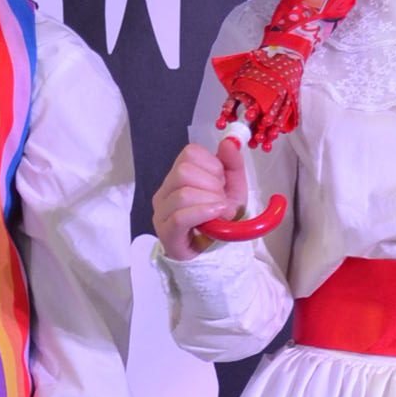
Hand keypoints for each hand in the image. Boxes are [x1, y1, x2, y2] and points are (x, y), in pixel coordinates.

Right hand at [153, 136, 248, 261]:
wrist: (217, 254)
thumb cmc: (221, 220)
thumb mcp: (234, 189)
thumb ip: (233, 165)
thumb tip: (228, 142)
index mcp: (178, 176)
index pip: (189, 153)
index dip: (212, 165)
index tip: (221, 184)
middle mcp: (165, 191)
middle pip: (183, 171)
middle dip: (211, 185)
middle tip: (221, 202)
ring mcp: (161, 213)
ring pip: (182, 193)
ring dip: (210, 202)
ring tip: (220, 214)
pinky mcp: (165, 233)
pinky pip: (180, 217)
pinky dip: (202, 213)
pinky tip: (215, 216)